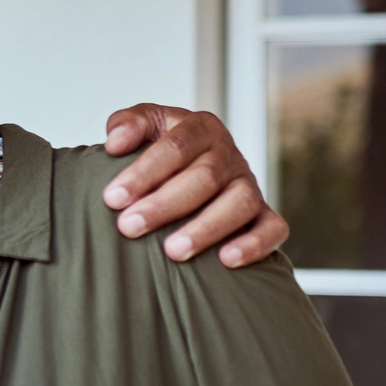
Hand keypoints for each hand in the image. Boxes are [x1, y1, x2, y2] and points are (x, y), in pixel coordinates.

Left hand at [101, 104, 287, 266]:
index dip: (145, 172)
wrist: (189, 170)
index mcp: (201, 128)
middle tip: (128, 227)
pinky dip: (254, 244)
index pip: (176, 146)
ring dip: (206, 228)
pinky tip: (225, 261)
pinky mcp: (263, 214)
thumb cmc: (161, 152)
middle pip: (204, 177)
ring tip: (172, 252)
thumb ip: (127, 124)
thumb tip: (116, 142)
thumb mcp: (144, 127)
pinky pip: (273, 229)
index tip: (113, 198)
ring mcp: (249, 185)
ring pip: (239, 203)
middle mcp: (229, 155)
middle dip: (164, 204)